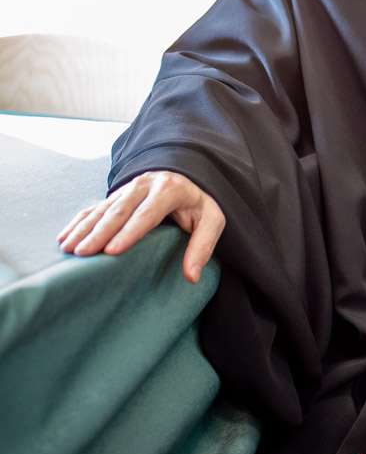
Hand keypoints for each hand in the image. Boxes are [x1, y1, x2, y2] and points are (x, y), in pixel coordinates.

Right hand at [57, 170, 225, 283]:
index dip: (130, 232)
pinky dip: (79, 222)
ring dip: (85, 228)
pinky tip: (65, 237)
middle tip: (83, 253)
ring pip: (103, 208)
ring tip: (69, 248)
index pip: (148, 213)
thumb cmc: (199, 204)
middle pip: (120, 210)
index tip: (113, 251)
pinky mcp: (117, 194)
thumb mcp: (212, 220)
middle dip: (100, 232)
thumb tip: (192, 276)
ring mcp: (129, 187)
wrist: (188, 177)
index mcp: (170, 189)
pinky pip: (94, 207)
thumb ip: (204, 245)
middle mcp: (146, 184)